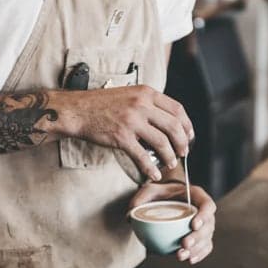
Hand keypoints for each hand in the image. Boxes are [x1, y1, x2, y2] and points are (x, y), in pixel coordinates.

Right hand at [62, 85, 193, 181]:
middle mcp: (142, 104)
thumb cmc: (103, 104)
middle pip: (174, 126)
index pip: (177, 109)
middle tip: (183, 152)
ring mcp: (132, 120)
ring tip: (170, 163)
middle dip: (182, 142)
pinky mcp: (121, 137)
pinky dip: (151, 168)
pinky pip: (142, 156)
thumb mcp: (130, 94)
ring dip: (170, 156)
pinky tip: (154, 174)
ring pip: (162, 142)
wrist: (77, 110)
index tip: (189, 136)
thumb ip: (148, 103)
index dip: (187, 125)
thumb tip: (168, 121)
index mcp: (146, 93)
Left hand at [130, 181, 215, 264]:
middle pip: (209, 225)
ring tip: (181, 256)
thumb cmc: (159, 193)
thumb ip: (140, 199)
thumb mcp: (149, 190)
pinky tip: (190, 260)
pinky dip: (199, 254)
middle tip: (184, 244)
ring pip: (207, 238)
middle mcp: (202, 210)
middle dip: (198, 237)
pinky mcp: (199, 236)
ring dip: (197, 249)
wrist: (165, 199)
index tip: (193, 224)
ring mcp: (203, 225)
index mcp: (196, 195)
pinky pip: (205, 247)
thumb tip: (130, 216)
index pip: (208, 204)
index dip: (204, 215)